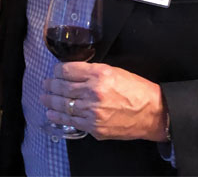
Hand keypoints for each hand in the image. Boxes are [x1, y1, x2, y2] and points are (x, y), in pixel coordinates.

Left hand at [41, 62, 167, 140]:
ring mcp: (93, 111)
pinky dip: (59, 116)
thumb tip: (72, 73)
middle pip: (63, 87)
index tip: (55, 72)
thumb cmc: (137, 90)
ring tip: (44, 97)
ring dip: (50, 100)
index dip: (57, 71)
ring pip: (64, 105)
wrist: (154, 113)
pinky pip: (72, 121)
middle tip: (45, 84)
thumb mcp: (114, 71)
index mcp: (99, 74)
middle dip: (51, 85)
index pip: (68, 70)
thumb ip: (91, 72)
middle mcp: (94, 92)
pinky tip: (52, 113)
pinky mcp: (95, 127)